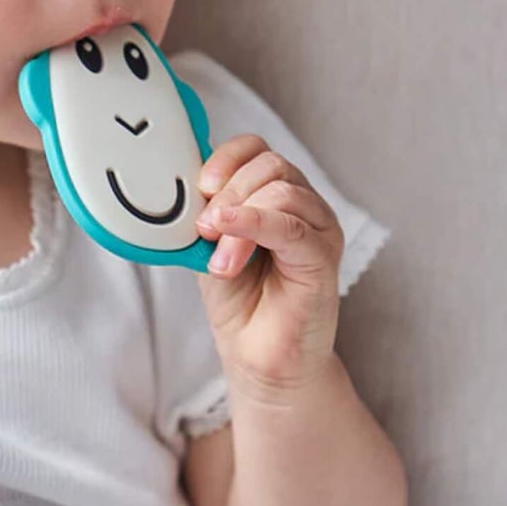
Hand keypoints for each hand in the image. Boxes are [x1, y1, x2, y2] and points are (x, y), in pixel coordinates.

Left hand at [193, 134, 345, 403]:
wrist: (258, 357)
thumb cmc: (239, 299)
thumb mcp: (211, 242)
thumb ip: (206, 209)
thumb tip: (182, 180)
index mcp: (278, 194)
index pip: (257, 148)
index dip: (226, 158)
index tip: (198, 186)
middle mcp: (305, 204)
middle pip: (270, 164)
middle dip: (228, 192)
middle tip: (203, 230)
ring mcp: (320, 229)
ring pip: (281, 190)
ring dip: (238, 218)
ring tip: (218, 260)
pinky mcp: (324, 258)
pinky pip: (291, 226)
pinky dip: (254, 224)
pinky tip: (227, 239)